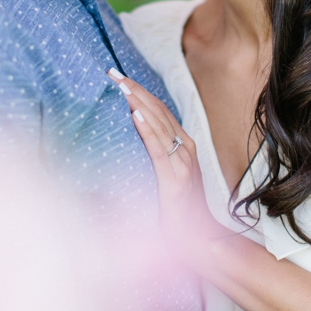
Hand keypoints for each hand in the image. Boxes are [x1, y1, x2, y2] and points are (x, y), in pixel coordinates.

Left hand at [110, 69, 222, 255]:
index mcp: (184, 145)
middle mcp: (186, 148)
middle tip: (113, 72)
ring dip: (139, 102)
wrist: (197, 239)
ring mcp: (182, 162)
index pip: (159, 110)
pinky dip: (148, 129)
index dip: (140, 91)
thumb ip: (156, 149)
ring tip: (122, 85)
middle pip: (158, 111)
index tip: (119, 77)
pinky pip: (159, 149)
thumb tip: (136, 125)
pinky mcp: (174, 178)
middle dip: (135, 89)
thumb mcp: (166, 173)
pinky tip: (135, 114)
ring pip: (158, 124)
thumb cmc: (180, 209)